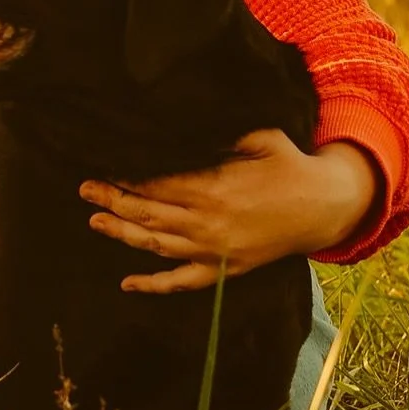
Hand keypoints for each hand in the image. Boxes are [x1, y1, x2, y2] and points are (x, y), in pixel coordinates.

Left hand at [79, 130, 380, 293]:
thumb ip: (220, 134)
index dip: (125, 177)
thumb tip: (182, 124)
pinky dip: (153, 285)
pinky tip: (127, 283)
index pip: (155, 183)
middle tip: (84, 190)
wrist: (324, 207)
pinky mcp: (224, 270)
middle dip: (112, 201)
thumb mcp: (258, 135)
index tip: (102, 166)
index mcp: (213, 187)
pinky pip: (183, 282)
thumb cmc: (288, 164)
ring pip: (157, 245)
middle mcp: (208, 222)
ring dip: (122, 234)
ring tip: (95, 222)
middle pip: (148, 213)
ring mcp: (214, 250)